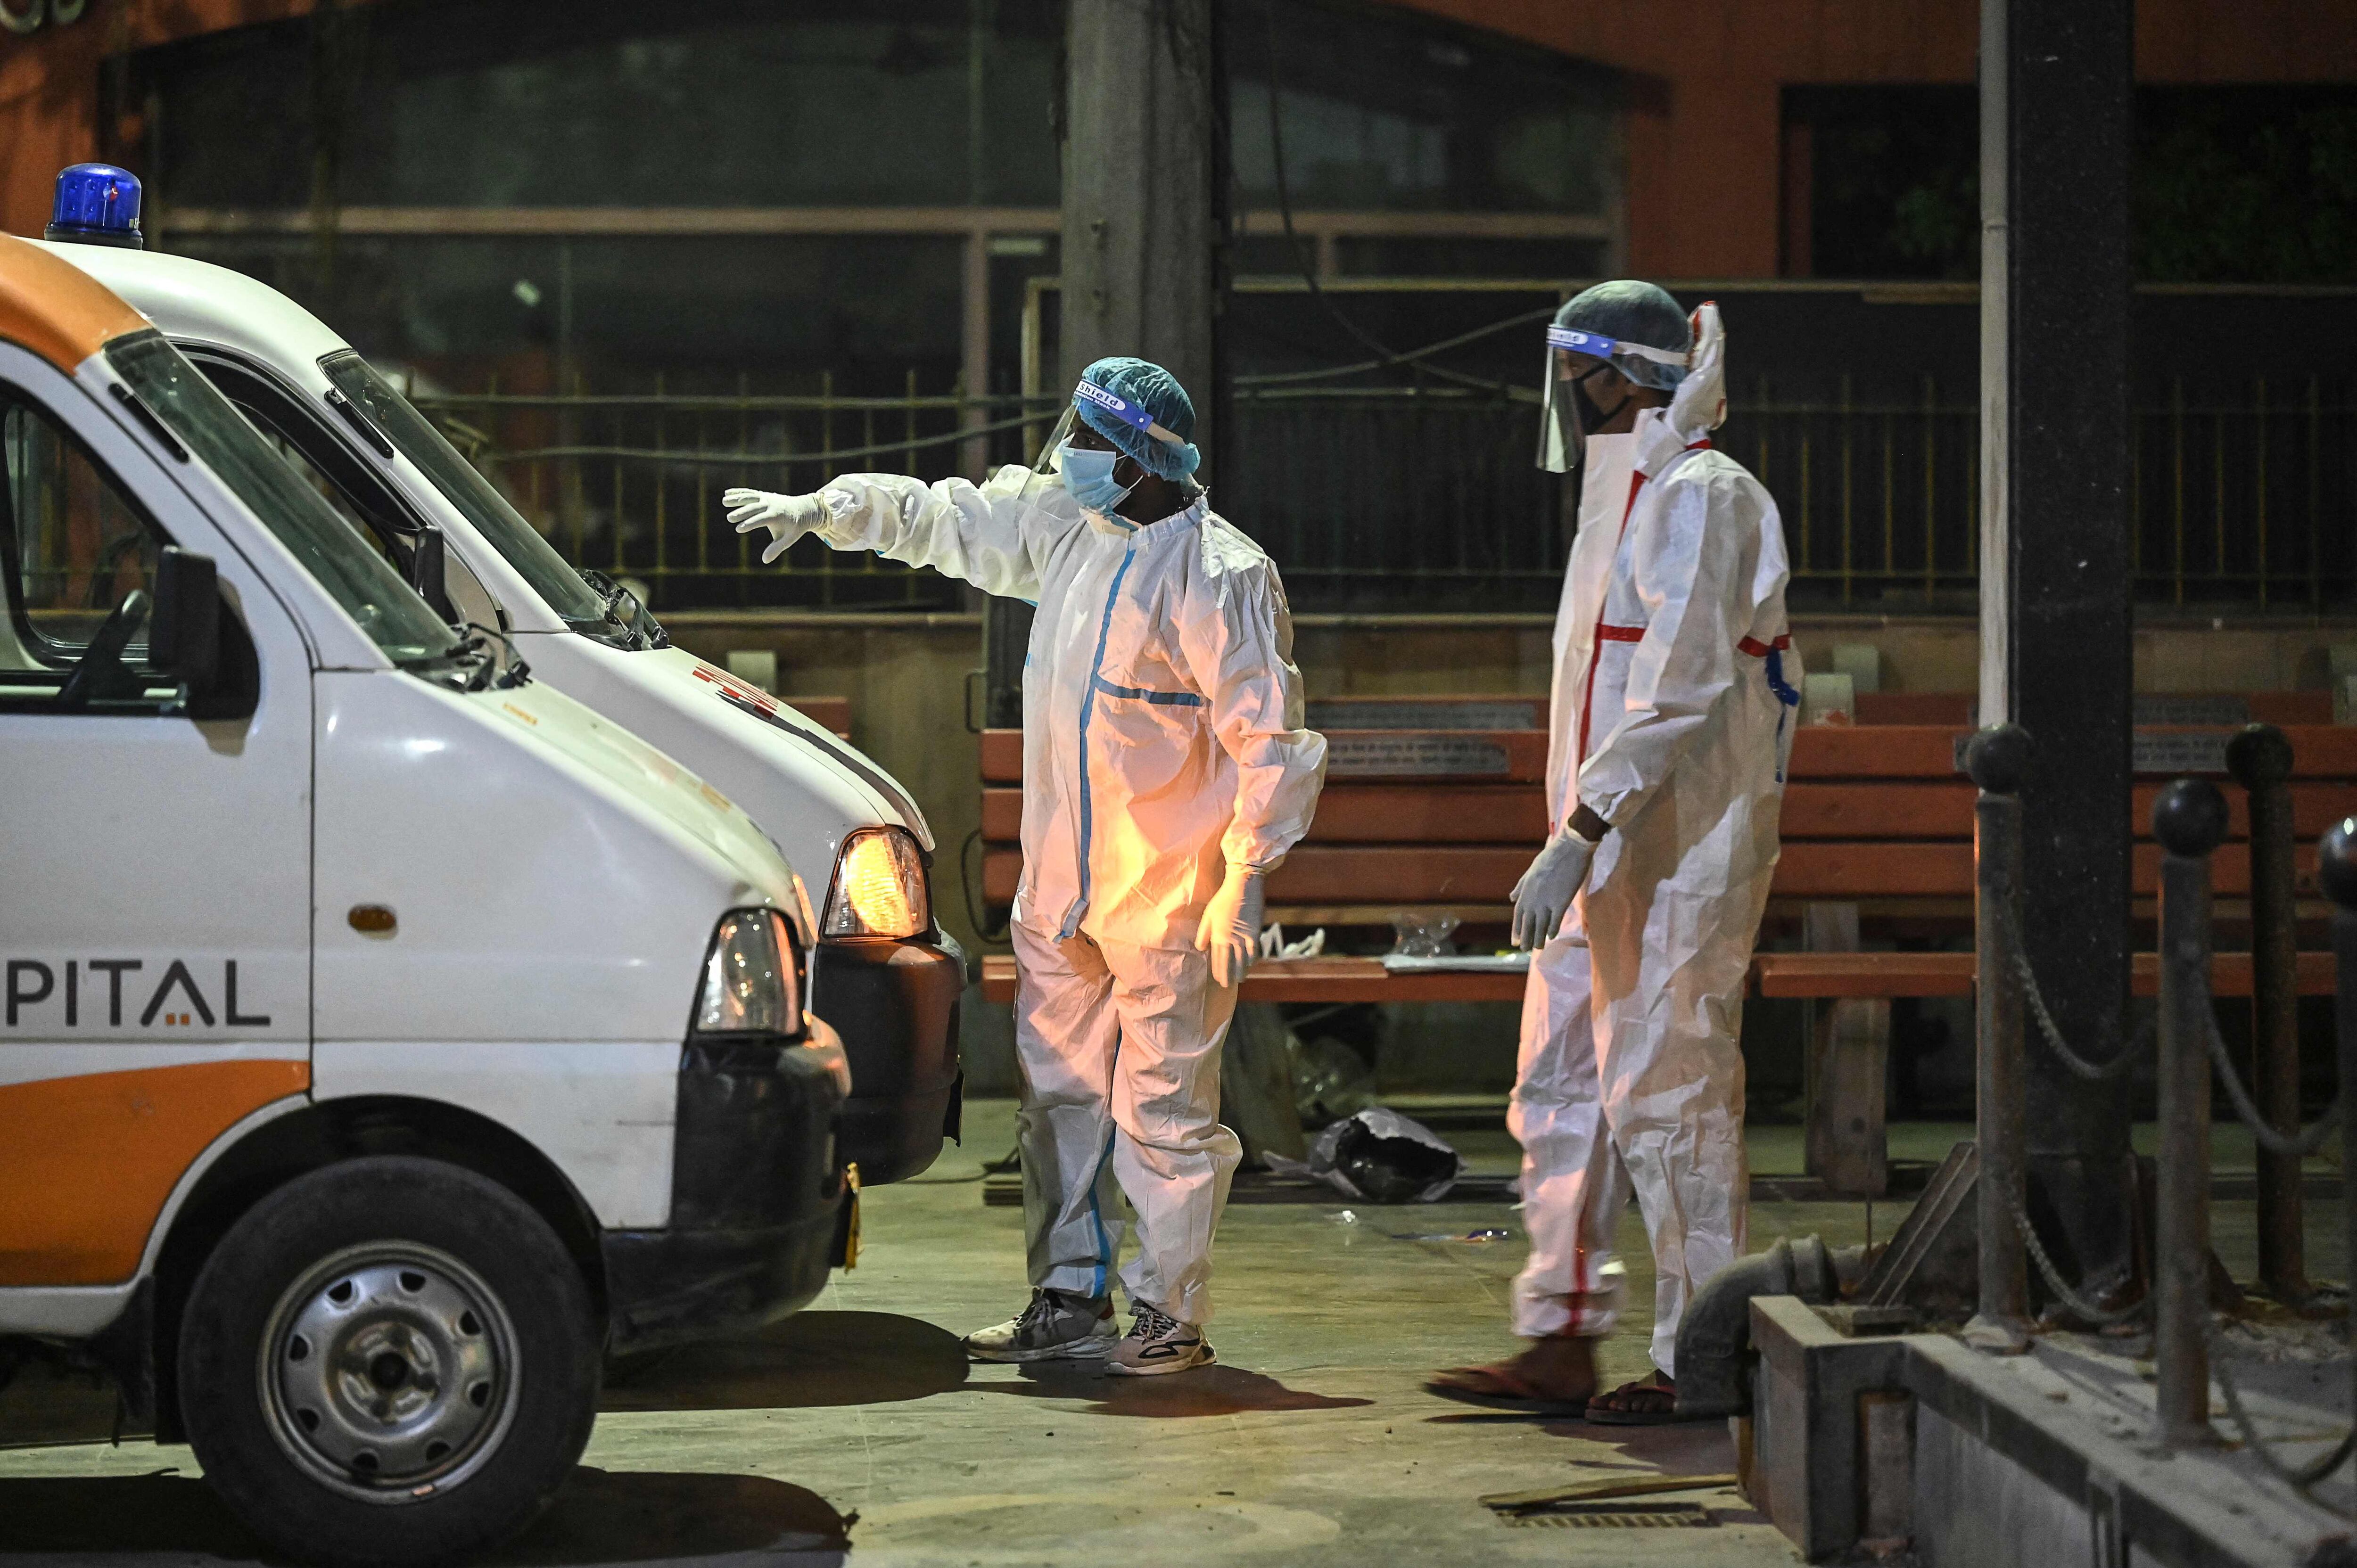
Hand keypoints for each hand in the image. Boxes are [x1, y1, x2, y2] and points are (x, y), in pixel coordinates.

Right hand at [725, 488, 830, 563]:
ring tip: (724, 501)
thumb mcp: (788, 539)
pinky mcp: (763, 495)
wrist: (803, 509)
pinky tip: (726, 494)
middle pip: (754, 508)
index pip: (761, 519)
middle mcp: (771, 505)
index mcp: (777, 515)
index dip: (750, 524)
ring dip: (737, 499)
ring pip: (750, 497)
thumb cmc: (794, 527)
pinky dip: (738, 492)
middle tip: (729, 518)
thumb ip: (776, 549)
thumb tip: (765, 560)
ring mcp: (766, 498)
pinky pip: (750, 493)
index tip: (739, 529)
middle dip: (742, 512)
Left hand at [1194, 865, 1265, 988]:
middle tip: (1228, 985)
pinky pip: (1255, 951)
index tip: (1218, 980)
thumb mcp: (1208, 915)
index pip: (1219, 960)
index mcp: (1219, 936)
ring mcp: (1247, 937)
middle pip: (1232, 963)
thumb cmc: (1223, 898)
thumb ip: (1203, 933)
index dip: (1219, 972)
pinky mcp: (1257, 932)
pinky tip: (1250, 964)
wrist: (1244, 885)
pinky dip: (1252, 960)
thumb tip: (1201, 949)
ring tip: (1240, 979)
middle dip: (1230, 976)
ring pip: (1244, 960)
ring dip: (1242, 971)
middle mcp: (1233, 939)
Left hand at [1510, 830, 1595, 950]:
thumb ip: (1521, 885)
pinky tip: (1551, 937)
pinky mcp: (1561, 901)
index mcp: (1526, 890)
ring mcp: (1547, 901)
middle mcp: (1533, 898)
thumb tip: (1510, 897)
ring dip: (1538, 938)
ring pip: (1540, 925)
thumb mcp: (1531, 870)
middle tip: (1524, 950)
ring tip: (1537, 948)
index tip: (1514, 941)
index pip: (1518, 914)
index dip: (1516, 929)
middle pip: (1527, 923)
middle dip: (1525, 937)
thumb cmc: (1552, 857)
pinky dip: (1552, 929)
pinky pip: (1555, 920)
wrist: (1570, 848)